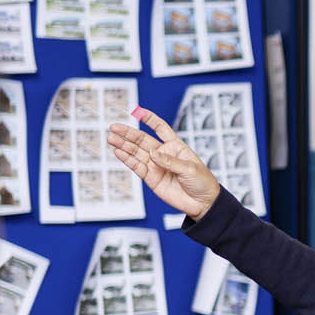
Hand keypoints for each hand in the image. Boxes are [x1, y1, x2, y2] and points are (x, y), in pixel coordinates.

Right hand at [107, 108, 222, 218]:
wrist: (202, 203)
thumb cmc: (202, 182)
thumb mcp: (190, 168)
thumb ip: (170, 161)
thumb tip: (153, 153)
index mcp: (175, 146)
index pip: (160, 128)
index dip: (150, 119)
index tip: (138, 111)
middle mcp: (163, 154)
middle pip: (142, 140)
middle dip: (128, 133)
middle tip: (114, 128)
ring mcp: (155, 166)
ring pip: (136, 153)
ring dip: (123, 146)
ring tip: (111, 139)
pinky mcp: (151, 178)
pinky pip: (137, 167)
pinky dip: (127, 160)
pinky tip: (118, 152)